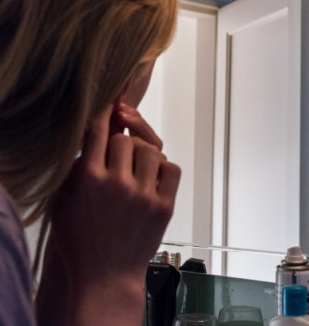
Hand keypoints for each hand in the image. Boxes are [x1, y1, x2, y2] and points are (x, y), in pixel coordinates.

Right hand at [45, 102, 179, 321]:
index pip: (99, 132)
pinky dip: (165, 167)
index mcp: (88, 179)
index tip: (111, 103)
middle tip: (120, 153)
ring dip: (144, 152)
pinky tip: (154, 175)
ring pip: (152, 149)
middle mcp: (117, 184)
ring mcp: (144, 195)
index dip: (105, 113)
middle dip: (123, 141)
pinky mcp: (165, 206)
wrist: (105, 276)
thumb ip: (78, 167)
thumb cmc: (80, 240)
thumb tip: (97, 137)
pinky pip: (173, 168)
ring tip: (137, 165)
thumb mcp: (65, 201)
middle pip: (126, 139)